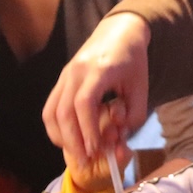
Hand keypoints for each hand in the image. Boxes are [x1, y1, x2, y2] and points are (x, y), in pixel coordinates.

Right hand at [43, 13, 150, 165]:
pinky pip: (50, 107)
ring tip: (76, 153)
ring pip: (51, 111)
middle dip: (72, 140)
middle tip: (84, 160)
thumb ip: (134, 113)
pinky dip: (56, 127)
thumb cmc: (133, 60)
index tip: (95, 149)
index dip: (87, 129)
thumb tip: (119, 139)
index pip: (84, 103)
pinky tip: (69, 139)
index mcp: (98, 70)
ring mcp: (64, 76)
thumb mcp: (141, 85)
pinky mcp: (61, 81)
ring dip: (61, 137)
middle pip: (63, 111)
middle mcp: (75, 72)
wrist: (119, 32)